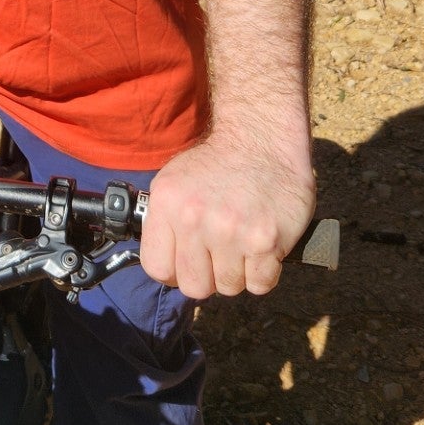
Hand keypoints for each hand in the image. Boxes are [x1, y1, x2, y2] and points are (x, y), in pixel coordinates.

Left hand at [140, 131, 315, 299]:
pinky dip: (263, 273)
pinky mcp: (266, 240)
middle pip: (194, 286)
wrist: (262, 137)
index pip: (157, 268)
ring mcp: (231, 232)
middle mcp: (195, 219)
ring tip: (242, 244)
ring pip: (229, 287)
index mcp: (168, 204)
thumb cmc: (218, 163)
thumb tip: (162, 264)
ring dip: (238, 273)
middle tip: (219, 256)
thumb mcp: (173, 182)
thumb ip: (163, 223)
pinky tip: (262, 248)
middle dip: (208, 277)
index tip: (185, 265)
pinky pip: (260, 284)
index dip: (173, 273)